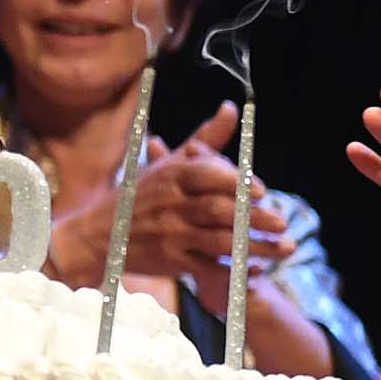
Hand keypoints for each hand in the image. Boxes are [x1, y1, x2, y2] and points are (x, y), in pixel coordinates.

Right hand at [52, 102, 293, 286]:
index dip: (235, 182)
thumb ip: (204, 141)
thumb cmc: (138, 195)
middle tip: (282, 222)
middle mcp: (170, 204)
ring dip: (255, 246)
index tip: (261, 191)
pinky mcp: (171, 260)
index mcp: (169, 176)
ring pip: (220, 241)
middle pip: (218, 210)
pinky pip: (209, 267)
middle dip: (254, 218)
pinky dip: (234, 270)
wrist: (96, 234)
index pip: (205, 175)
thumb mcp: (165, 164)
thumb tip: (233, 109)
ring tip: (284, 247)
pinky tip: (255, 269)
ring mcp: (170, 234)